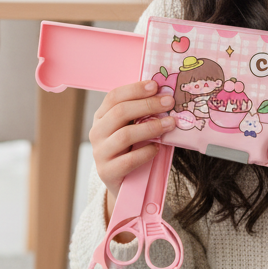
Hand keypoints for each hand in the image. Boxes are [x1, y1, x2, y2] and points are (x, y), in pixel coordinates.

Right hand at [90, 80, 175, 228]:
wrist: (122, 182)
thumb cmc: (132, 149)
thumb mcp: (133, 128)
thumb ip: (142, 114)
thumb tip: (166, 96)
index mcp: (101, 117)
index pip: (114, 97)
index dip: (135, 89)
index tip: (155, 85)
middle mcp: (97, 133)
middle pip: (120, 112)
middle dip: (148, 105)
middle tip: (169, 102)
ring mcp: (100, 153)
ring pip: (125, 135)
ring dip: (151, 127)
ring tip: (170, 124)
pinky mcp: (107, 172)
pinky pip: (128, 160)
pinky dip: (145, 152)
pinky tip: (157, 148)